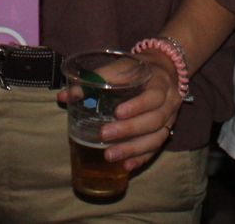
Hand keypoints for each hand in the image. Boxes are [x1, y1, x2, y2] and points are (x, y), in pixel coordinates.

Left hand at [58, 52, 182, 171]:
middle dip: (129, 130)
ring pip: (157, 138)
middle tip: (104, 135)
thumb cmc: (136, 69)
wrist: (162, 69)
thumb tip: (64, 96)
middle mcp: (170, 102)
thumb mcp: (119, 68)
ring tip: (110, 156)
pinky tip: (126, 166)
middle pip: (154, 120)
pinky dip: (141, 158)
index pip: (154, 96)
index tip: (116, 113)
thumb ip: (95, 80)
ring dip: (133, 149)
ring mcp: (170, 119)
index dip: (137, 106)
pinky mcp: (165, 132)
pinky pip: (156, 149)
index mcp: (160, 82)